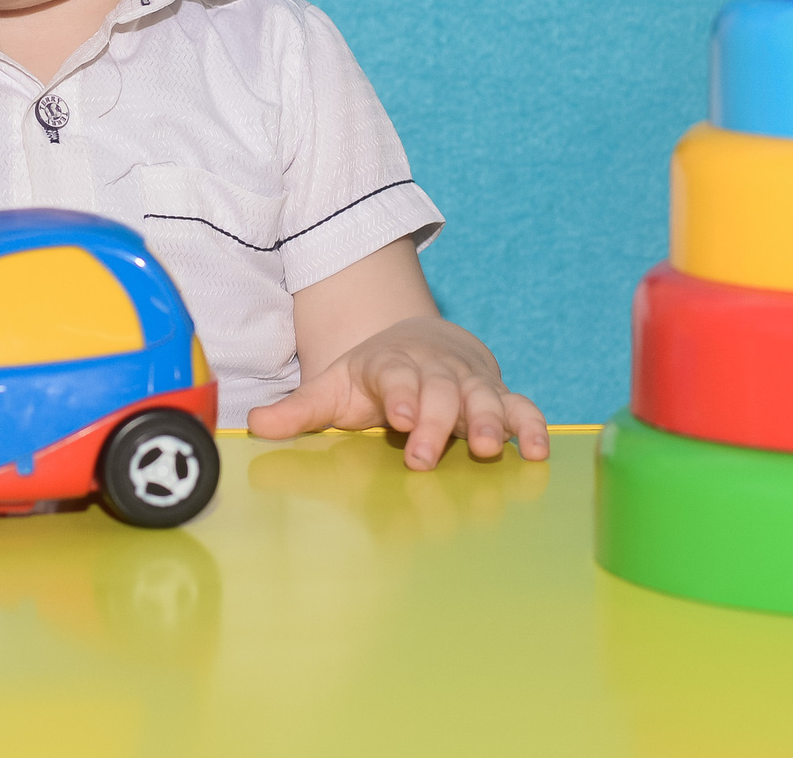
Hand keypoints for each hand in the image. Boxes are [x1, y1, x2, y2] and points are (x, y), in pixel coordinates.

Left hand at [246, 316, 550, 469]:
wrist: (422, 341)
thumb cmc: (375, 377)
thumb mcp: (335, 387)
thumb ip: (299, 409)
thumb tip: (253, 423)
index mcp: (393, 367)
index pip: (396, 378)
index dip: (400, 395)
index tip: (398, 416)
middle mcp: (436, 373)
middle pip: (440, 393)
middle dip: (437, 421)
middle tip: (428, 451)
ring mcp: (471, 385)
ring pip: (484, 399)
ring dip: (490, 421)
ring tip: (490, 448)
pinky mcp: (500, 397)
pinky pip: (522, 408)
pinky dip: (532, 426)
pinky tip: (539, 452)